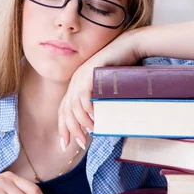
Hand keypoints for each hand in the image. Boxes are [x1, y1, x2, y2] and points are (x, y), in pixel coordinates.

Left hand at [58, 31, 140, 148]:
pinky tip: (93, 117)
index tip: (65, 145)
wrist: (129, 48)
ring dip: (81, 121)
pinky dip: (87, 107)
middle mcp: (74, 82)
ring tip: (90, 132)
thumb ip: (99, 104)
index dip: (63, 128)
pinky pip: (84, 93)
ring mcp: (81, 76)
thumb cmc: (121, 70)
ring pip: (74, 104)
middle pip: (66, 110)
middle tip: (81, 144)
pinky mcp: (90, 72)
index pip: (64, 110)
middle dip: (71, 129)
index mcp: (75, 87)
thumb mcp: (106, 90)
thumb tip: (99, 125)